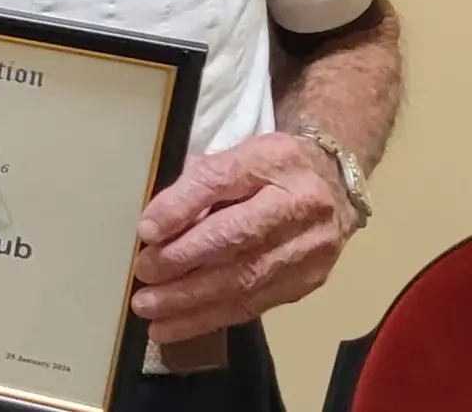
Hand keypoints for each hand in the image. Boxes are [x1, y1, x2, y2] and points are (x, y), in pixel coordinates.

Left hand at [130, 132, 355, 341]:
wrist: (336, 182)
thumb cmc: (269, 167)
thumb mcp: (236, 155)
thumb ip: (198, 182)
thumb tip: (155, 224)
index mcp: (272, 160)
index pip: (220, 180)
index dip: (180, 207)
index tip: (145, 230)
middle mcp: (299, 204)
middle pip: (235, 237)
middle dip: (183, 261)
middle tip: (143, 274)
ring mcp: (309, 247)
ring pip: (245, 280)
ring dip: (192, 299)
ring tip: (150, 309)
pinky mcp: (310, 281)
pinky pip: (256, 303)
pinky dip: (212, 316)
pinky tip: (178, 324)